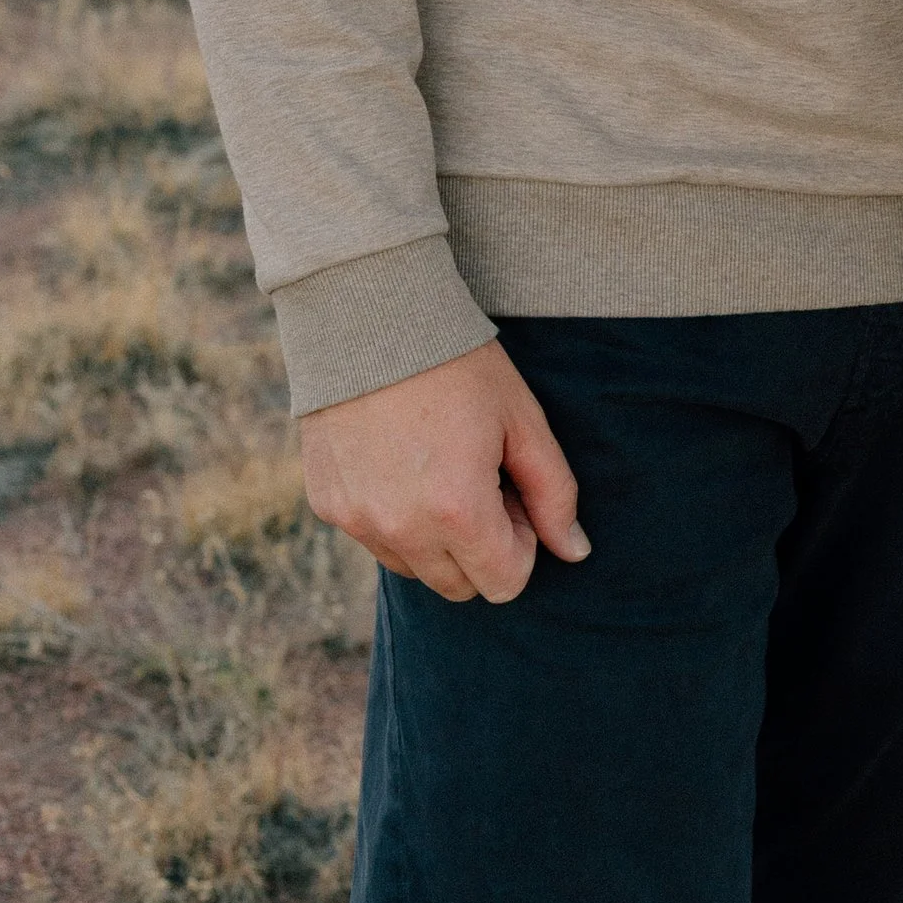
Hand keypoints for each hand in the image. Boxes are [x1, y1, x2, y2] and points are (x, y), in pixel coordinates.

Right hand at [298, 341, 590, 603]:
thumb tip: (575, 552)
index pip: (504, 584)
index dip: (521, 543)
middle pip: (458, 586)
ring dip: (435, 537)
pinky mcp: (328, 505)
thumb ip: (554, 493)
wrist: (370, 316)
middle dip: (480, 546)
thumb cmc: (459, 364)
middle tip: (480, 478)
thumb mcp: (521, 420)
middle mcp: (402, 529)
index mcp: (458, 510)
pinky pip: (373, 537)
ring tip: (440, 466)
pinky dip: (393, 516)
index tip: (513, 492)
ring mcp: (358, 521)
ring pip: (413, 567)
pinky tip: (399, 458)